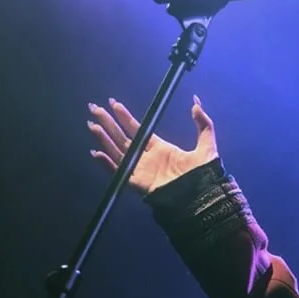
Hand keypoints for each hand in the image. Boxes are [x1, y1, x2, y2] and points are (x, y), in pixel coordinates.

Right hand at [87, 96, 217, 195]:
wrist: (202, 195)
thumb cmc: (204, 174)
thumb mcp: (207, 144)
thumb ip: (203, 123)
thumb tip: (196, 101)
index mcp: (160, 148)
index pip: (137, 128)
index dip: (125, 116)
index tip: (114, 103)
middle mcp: (147, 157)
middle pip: (122, 137)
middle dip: (108, 123)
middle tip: (94, 108)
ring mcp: (141, 170)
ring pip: (117, 151)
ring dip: (104, 139)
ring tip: (92, 125)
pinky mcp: (137, 183)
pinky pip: (118, 172)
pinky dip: (107, 164)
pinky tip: (96, 153)